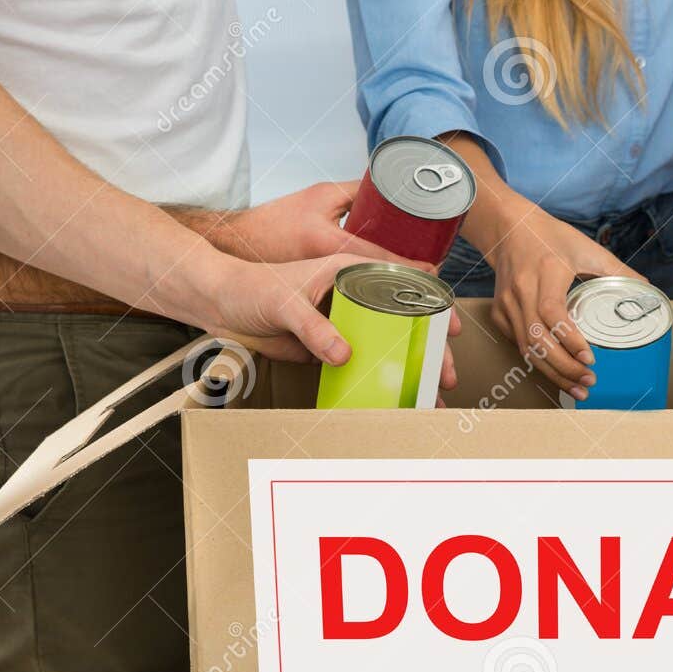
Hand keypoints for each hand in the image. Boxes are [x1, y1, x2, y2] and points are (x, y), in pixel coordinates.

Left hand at [195, 187, 461, 390]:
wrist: (222, 307)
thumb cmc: (250, 288)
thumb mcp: (283, 302)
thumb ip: (313, 327)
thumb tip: (345, 354)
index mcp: (350, 271)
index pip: (403, 284)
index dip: (432, 305)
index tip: (450, 328)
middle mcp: (354, 295)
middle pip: (404, 321)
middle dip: (429, 350)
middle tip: (445, 376)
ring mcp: (345, 322)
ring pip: (388, 345)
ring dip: (410, 370)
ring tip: (430, 396)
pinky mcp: (332, 346)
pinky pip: (363, 364)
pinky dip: (381, 382)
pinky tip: (397, 400)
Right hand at [486, 210, 639, 399]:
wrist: (509, 229)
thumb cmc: (550, 238)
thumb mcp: (587, 248)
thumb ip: (617, 270)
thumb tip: (646, 290)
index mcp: (545, 271)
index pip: (552, 312)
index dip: (569, 339)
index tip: (590, 358)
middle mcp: (522, 290)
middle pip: (537, 339)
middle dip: (564, 367)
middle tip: (589, 381)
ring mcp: (507, 304)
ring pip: (526, 348)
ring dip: (552, 373)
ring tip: (577, 388)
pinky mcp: (499, 313)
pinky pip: (518, 345)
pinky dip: (538, 362)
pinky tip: (558, 374)